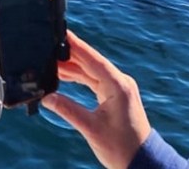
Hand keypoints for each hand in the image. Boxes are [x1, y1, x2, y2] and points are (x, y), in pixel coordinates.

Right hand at [41, 30, 151, 168]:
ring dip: (72, 66)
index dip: (76, 46)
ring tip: (50, 61)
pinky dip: (78, 77)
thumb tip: (47, 97)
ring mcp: (117, 88)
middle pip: (90, 62)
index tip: (62, 32)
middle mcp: (120, 83)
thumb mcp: (91, 129)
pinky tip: (62, 74)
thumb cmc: (122, 148)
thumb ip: (67, 110)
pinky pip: (93, 80)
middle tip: (49, 45)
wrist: (141, 161)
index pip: (93, 60)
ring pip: (90, 71)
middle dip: (70, 54)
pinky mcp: (114, 95)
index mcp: (118, 87)